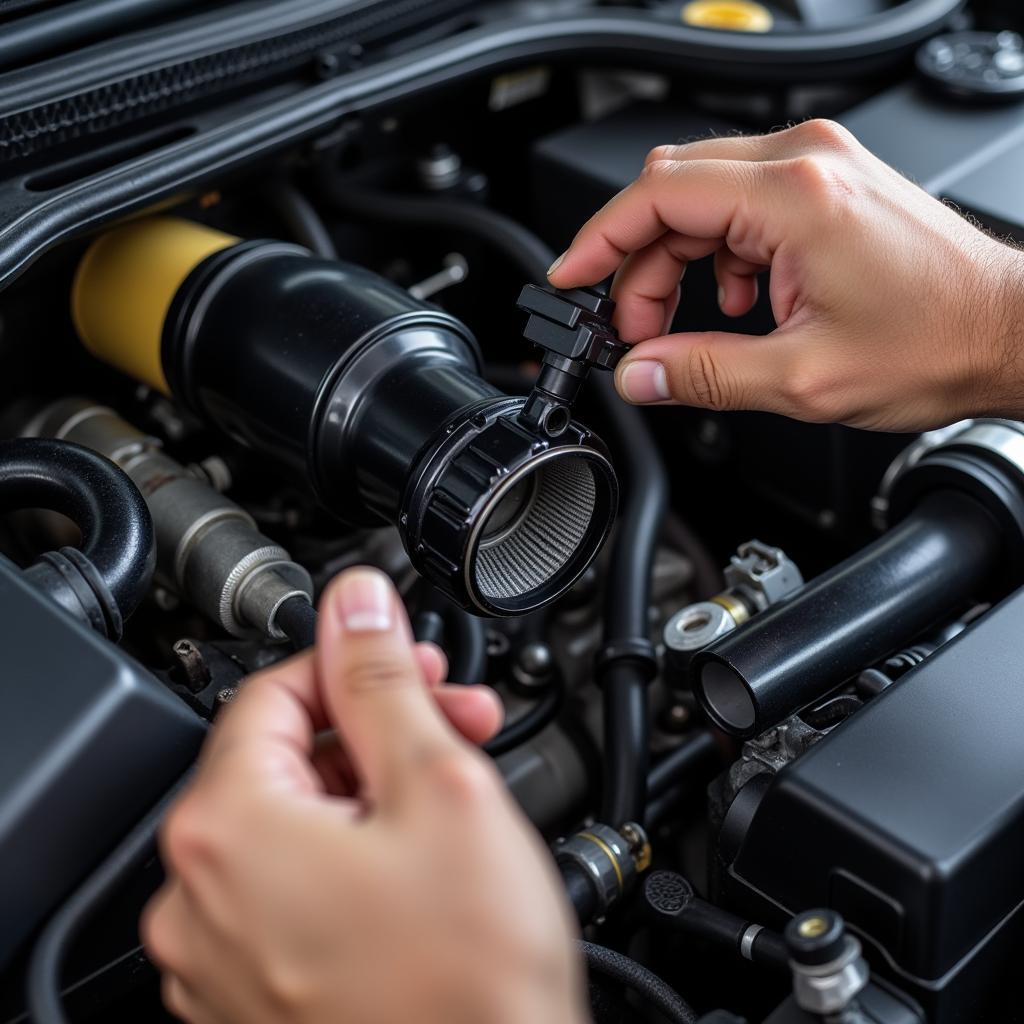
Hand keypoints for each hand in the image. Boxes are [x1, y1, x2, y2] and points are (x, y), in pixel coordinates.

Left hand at [143, 567, 585, 1023]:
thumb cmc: (469, 981)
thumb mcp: (439, 786)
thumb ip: (383, 679)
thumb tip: (355, 604)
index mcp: (228, 831)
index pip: (277, 691)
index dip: (358, 665)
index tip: (412, 666)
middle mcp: (198, 901)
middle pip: (287, 760)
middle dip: (379, 727)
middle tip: (453, 724)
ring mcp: (221, 959)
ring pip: (295, 827)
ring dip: (375, 792)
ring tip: (453, 799)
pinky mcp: (255, 997)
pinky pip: (293, 893)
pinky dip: (353, 859)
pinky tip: (420, 863)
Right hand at [548, 119, 1023, 431]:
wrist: (1007, 330)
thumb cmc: (936, 342)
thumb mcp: (802, 379)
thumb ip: (704, 375)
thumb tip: (637, 375)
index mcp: (794, 198)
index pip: (658, 195)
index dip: (600, 241)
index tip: (572, 279)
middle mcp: (804, 163)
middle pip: (672, 192)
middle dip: (637, 264)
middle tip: (634, 331)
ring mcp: (818, 166)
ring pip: (702, 197)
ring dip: (676, 262)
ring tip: (686, 327)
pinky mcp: (827, 183)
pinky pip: (740, 204)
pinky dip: (717, 254)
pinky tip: (734, 302)